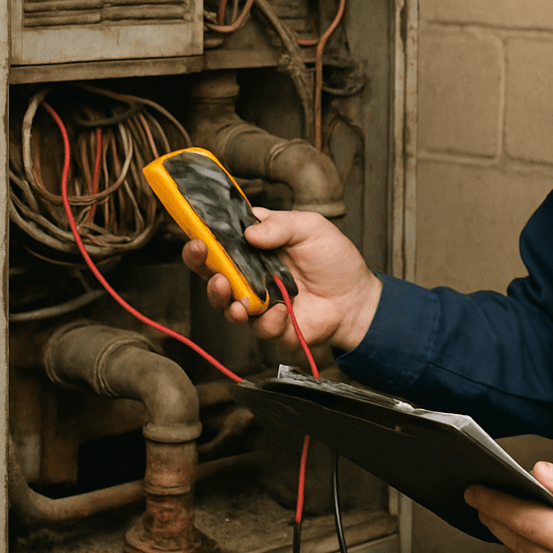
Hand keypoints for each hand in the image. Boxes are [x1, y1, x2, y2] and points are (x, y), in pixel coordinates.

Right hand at [182, 209, 381, 352]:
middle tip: (200, 254)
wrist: (357, 297)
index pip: (222, 241)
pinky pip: (259, 327)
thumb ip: (280, 224)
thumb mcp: (311, 228)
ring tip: (227, 286)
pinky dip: (270, 318)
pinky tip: (286, 308)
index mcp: (256, 248)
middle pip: (212, 272)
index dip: (204, 236)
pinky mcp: (271, 327)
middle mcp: (251, 276)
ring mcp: (259, 303)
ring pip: (226, 304)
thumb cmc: (334, 260)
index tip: (196, 231)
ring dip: (222, 296)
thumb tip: (249, 231)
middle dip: (199, 263)